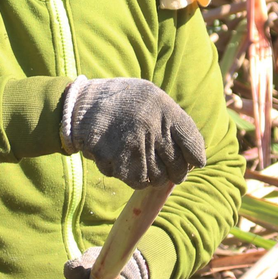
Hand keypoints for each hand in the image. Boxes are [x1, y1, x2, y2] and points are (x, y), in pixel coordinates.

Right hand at [60, 77, 205, 188]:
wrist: (81, 106)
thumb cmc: (121, 101)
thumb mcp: (152, 96)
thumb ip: (173, 120)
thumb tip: (194, 152)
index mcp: (165, 110)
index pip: (193, 143)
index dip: (196, 157)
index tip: (194, 162)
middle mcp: (153, 129)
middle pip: (177, 167)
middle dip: (176, 173)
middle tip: (170, 172)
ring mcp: (135, 147)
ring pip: (157, 178)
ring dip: (154, 176)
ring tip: (144, 164)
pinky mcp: (118, 162)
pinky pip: (136, 181)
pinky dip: (134, 178)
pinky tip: (126, 163)